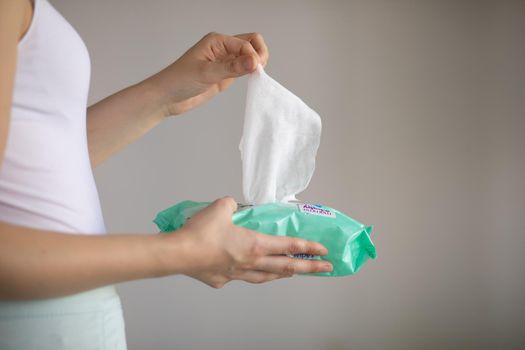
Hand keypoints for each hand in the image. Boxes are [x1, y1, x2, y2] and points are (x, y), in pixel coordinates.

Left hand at [148, 32, 268, 116]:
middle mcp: (222, 48)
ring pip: (249, 57)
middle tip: (258, 71)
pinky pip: (244, 69)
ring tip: (254, 77)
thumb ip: (231, 67)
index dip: (252, 56)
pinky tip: (250, 81)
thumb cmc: (178, 80)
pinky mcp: (226, 75)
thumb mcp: (206, 73)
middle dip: (259, 55)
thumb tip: (253, 62)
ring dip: (256, 64)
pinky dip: (251, 73)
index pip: (245, 43)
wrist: (168, 98)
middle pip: (251, 44)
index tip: (253, 70)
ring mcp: (225, 62)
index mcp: (217, 41)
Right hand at [167, 197, 332, 287]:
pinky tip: (249, 273)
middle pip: (286, 266)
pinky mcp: (222, 280)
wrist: (178, 254)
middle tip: (327, 268)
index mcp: (254, 244)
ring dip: (283, 274)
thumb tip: (233, 207)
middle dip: (309, 268)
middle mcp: (251, 262)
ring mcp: (237, 274)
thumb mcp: (220, 207)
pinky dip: (251, 275)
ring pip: (266, 276)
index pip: (288, 245)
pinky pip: (242, 278)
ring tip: (293, 274)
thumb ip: (232, 204)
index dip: (308, 247)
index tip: (324, 250)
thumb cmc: (201, 232)